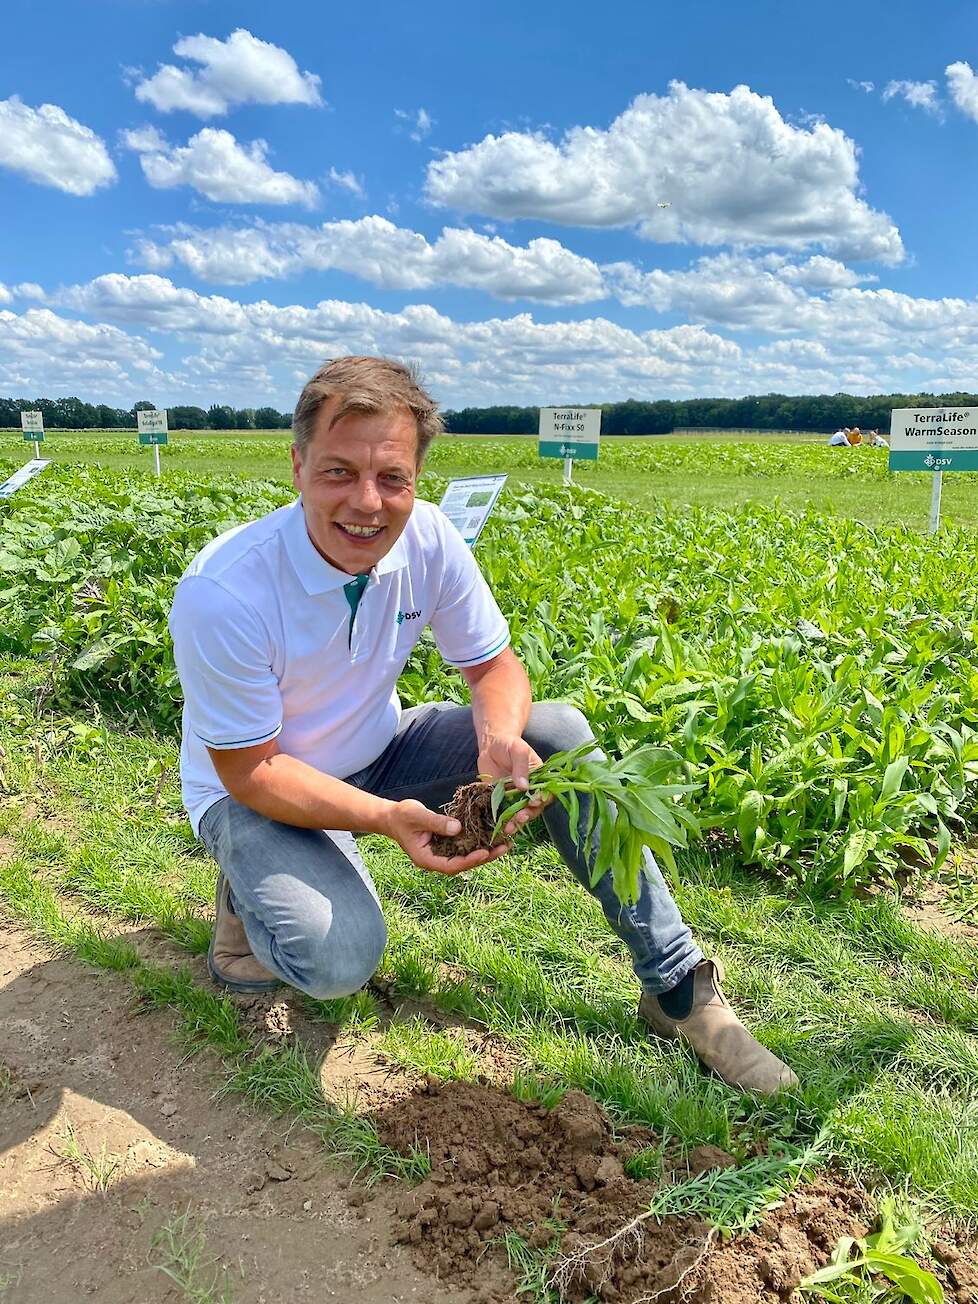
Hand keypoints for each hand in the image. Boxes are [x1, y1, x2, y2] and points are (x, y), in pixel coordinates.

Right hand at [382, 798, 509, 875]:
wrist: (392, 816)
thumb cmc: (401, 816)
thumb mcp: (417, 816)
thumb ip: (436, 823)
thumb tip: (458, 828)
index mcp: (427, 859)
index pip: (451, 865)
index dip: (469, 861)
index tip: (484, 853)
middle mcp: (437, 859)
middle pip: (463, 864)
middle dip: (484, 857)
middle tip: (504, 848)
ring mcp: (442, 852)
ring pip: (466, 856)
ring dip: (485, 850)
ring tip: (505, 843)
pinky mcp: (447, 844)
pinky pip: (464, 846)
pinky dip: (478, 841)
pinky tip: (492, 834)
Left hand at [477, 734, 551, 836]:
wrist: (490, 745)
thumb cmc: (508, 744)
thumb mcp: (517, 750)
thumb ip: (521, 767)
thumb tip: (524, 787)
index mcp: (539, 779)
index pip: (546, 793)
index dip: (542, 800)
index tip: (534, 802)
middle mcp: (529, 791)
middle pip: (534, 808)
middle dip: (528, 815)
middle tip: (520, 817)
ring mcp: (516, 797)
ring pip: (519, 814)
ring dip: (515, 823)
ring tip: (509, 828)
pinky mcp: (502, 800)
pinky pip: (504, 813)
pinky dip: (502, 821)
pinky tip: (498, 827)